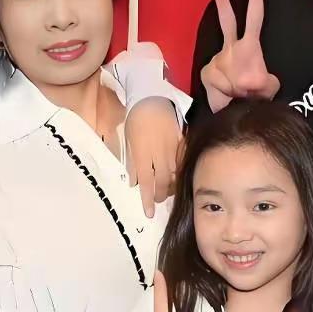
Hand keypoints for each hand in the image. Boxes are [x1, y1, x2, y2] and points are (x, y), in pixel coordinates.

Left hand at [125, 96, 182, 217]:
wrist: (151, 99)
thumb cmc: (136, 119)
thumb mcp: (129, 141)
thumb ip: (132, 163)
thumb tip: (133, 183)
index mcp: (142, 155)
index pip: (146, 184)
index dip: (148, 200)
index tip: (149, 213)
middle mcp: (158, 155)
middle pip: (163, 182)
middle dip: (161, 194)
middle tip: (159, 199)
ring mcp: (172, 149)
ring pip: (176, 174)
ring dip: (172, 185)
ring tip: (169, 189)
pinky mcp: (182, 142)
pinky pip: (184, 162)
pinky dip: (181, 171)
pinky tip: (180, 175)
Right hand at [199, 0, 280, 112]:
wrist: (237, 115)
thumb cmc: (255, 98)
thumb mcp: (267, 90)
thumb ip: (264, 83)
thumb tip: (247, 79)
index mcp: (250, 47)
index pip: (254, 19)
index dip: (256, 0)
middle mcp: (232, 49)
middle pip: (228, 22)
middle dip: (222, 3)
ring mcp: (219, 59)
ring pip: (225, 66)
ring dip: (235, 84)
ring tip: (240, 95)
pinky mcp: (208, 71)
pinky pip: (218, 80)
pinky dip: (225, 90)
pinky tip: (228, 95)